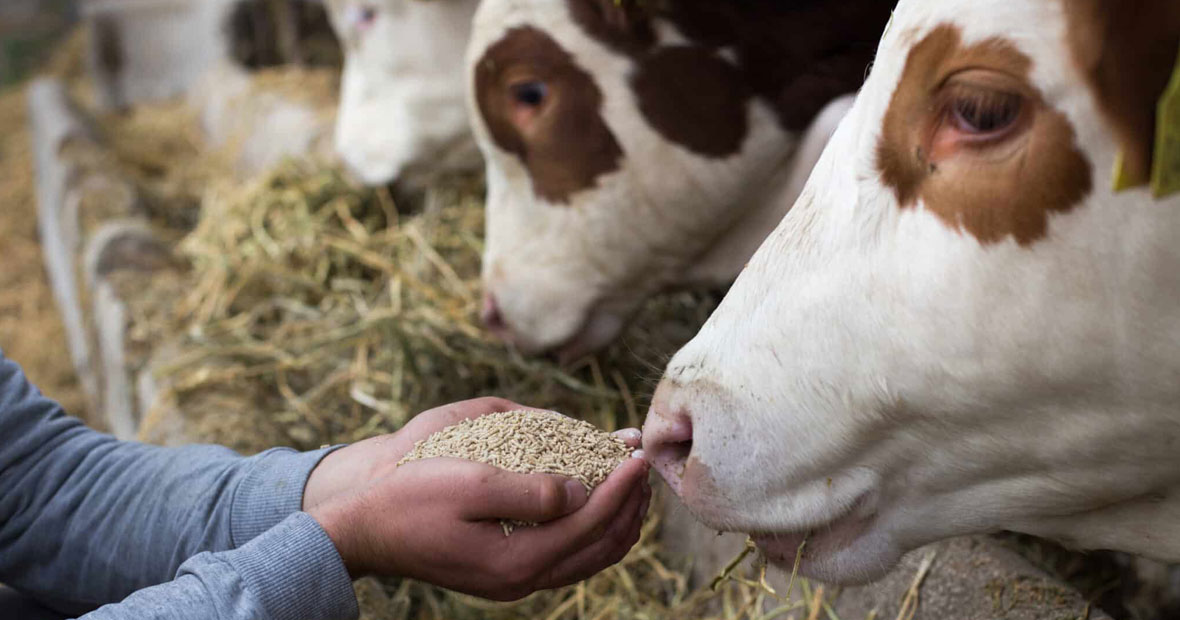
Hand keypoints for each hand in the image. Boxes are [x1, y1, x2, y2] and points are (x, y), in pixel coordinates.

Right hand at [304, 398, 649, 600]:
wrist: (365, 530)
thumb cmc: (411, 498)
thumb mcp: (470, 482)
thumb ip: (532, 491)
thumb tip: (583, 492)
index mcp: (518, 560)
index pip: (590, 522)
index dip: (621, 486)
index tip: (637, 454)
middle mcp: (522, 579)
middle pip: (600, 548)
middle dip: (630, 506)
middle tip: (644, 467)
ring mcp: (514, 580)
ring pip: (588, 558)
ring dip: (616, 521)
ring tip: (630, 484)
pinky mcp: (505, 572)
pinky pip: (567, 557)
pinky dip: (591, 530)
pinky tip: (592, 503)